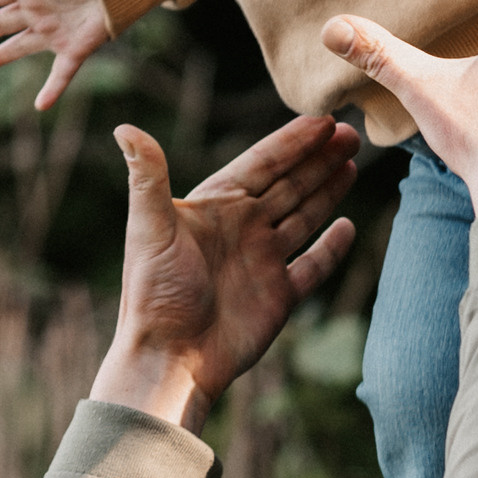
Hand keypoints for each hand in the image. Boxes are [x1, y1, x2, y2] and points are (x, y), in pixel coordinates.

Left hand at [92, 114, 360, 433]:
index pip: (261, 163)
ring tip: (352, 162)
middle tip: (350, 131)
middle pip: (289, 184)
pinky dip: (331, 248)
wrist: (170, 357)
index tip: (322, 119)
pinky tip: (348, 226)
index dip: (291, 141)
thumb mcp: (150, 228)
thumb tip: (124, 128)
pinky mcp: (279, 296)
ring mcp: (262, 261)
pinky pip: (312, 265)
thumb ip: (147, 176)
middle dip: (319, 158)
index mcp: (215, 208)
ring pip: (304, 216)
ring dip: (328, 189)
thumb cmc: (154, 293)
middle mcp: (242, 229)